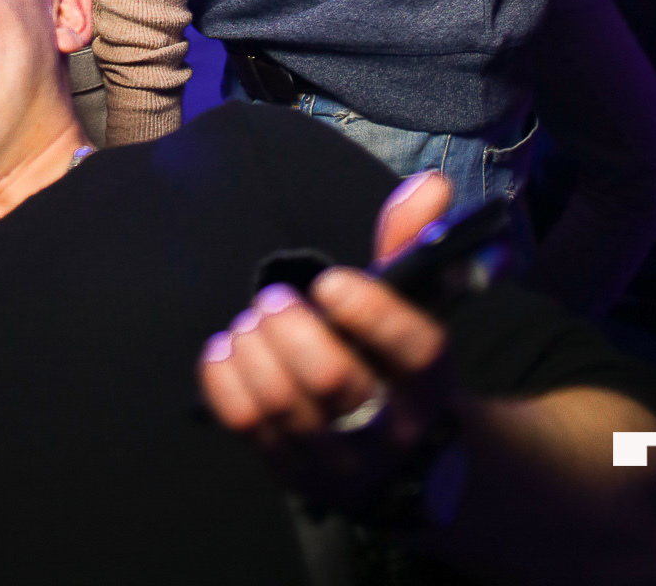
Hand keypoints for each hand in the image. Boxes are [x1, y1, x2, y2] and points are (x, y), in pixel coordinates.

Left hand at [198, 171, 456, 514]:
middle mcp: (388, 430)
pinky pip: (245, 424)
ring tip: (252, 323)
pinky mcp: (291, 472)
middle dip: (290, 326)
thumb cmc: (392, 360)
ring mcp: (337, 461)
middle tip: (275, 299)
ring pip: (283, 404)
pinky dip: (223, 378)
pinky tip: (226, 350)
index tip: (330, 281)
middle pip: (331, 379)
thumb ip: (412, 242)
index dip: (370, 311)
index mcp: (429, 382)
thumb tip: (431, 184)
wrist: (397, 459)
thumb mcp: (413, 308)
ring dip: (255, 348)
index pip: (414, 350)